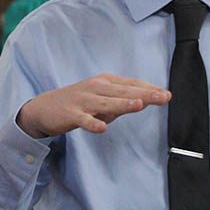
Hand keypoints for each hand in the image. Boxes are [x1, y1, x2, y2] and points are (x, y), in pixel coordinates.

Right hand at [16, 73, 170, 137]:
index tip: (166, 94)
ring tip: (139, 105)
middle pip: (123, 91)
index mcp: (105, 82)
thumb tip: (146, 101)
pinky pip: (83, 120)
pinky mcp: (71, 114)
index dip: (149, 88)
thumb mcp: (102, 98)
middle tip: (163, 97)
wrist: (44, 108)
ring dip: (122, 104)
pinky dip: (92, 123)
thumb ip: (122, 100)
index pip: (131, 84)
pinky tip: (102, 128)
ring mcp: (83, 101)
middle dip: (144, 94)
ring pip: (106, 103)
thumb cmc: (78, 102)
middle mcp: (95, 88)